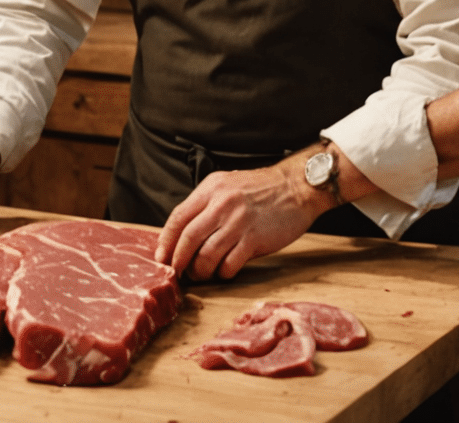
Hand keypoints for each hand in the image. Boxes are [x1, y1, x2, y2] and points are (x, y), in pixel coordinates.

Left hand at [155, 156, 331, 280]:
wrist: (297, 187)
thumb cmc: (263, 189)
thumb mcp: (228, 185)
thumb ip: (207, 204)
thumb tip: (184, 234)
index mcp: (211, 189)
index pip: (178, 218)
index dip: (166, 241)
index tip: (161, 256)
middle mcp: (222, 204)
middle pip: (187, 239)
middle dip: (178, 261)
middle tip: (176, 272)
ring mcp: (238, 222)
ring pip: (206, 255)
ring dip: (200, 270)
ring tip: (201, 274)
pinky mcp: (254, 239)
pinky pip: (229, 264)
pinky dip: (222, 272)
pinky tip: (224, 271)